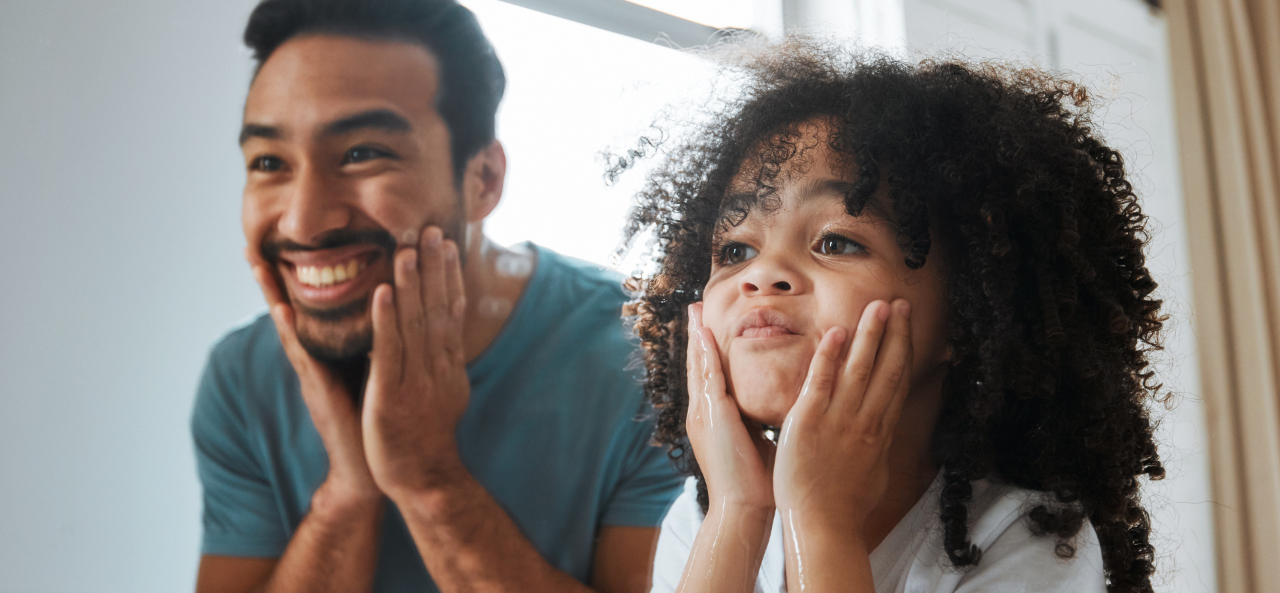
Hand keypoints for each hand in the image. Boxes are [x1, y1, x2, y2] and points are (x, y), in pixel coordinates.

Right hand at [248, 252, 379, 505]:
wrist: (372, 467)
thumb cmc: (376, 418)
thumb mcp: (374, 373)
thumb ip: (372, 345)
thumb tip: (387, 313)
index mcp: (329, 354)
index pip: (312, 310)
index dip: (296, 281)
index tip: (279, 249)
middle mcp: (315, 360)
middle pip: (290, 312)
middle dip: (271, 281)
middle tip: (251, 246)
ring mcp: (313, 375)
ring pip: (290, 327)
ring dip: (272, 296)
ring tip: (258, 265)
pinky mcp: (319, 390)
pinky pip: (305, 356)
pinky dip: (293, 333)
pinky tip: (282, 311)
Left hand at [362, 226, 470, 499]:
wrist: (423, 479)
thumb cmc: (426, 438)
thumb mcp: (445, 394)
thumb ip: (442, 363)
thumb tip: (447, 338)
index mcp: (447, 364)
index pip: (451, 310)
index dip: (449, 275)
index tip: (447, 243)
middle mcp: (437, 366)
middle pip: (437, 308)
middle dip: (434, 268)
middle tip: (431, 230)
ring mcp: (416, 380)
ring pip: (415, 323)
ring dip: (411, 283)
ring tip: (407, 249)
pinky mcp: (392, 394)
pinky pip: (389, 350)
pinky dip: (386, 319)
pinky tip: (381, 292)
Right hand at [685, 302, 776, 512]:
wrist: (744, 508)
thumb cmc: (758, 483)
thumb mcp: (758, 442)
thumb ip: (762, 422)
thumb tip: (781, 407)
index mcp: (714, 420)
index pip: (711, 377)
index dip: (709, 352)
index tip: (710, 328)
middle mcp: (703, 413)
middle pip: (699, 365)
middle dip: (698, 336)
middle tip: (695, 308)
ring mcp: (703, 413)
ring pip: (699, 365)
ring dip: (698, 336)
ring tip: (696, 310)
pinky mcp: (710, 414)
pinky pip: (707, 375)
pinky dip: (705, 352)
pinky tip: (705, 332)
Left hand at [773, 299, 912, 531]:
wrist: (823, 525)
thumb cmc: (845, 507)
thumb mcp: (874, 474)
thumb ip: (877, 448)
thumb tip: (884, 434)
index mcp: (880, 432)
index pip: (897, 382)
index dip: (904, 350)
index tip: (908, 326)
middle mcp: (866, 422)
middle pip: (887, 369)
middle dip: (895, 333)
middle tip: (900, 303)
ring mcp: (839, 420)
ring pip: (860, 369)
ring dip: (870, 335)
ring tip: (878, 306)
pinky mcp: (809, 422)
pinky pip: (821, 382)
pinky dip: (830, 357)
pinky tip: (836, 333)